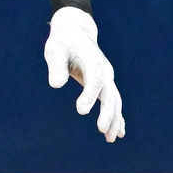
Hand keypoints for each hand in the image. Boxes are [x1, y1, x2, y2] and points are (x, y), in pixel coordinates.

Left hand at [44, 6, 124, 141]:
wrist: (76, 34)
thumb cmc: (63, 42)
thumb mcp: (55, 49)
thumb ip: (56, 65)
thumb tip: (56, 85)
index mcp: (93, 61)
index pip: (94, 80)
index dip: (89, 96)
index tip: (81, 111)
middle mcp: (104, 71)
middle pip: (110, 94)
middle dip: (108, 113)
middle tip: (103, 131)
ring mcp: (107, 78)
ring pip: (115, 101)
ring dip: (114, 119)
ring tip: (110, 138)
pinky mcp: (104, 84)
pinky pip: (113, 102)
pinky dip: (117, 116)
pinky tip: (118, 132)